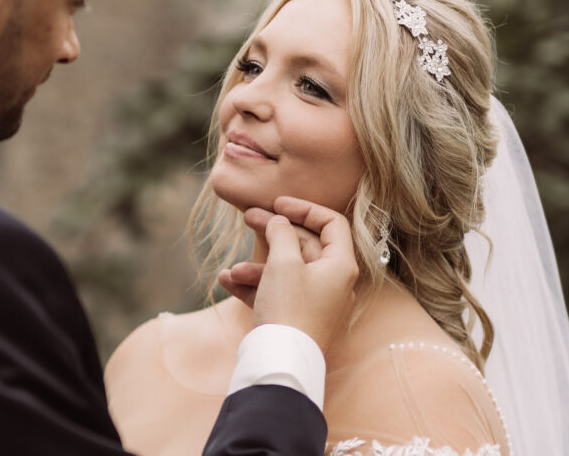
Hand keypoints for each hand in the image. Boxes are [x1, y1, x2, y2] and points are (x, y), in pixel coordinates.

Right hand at [225, 196, 357, 352]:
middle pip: (305, 246)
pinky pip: (279, 295)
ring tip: (231, 270)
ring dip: (256, 267)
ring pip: (286, 272)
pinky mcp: (300, 320)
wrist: (281, 364)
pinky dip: (256, 286)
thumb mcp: (283, 262)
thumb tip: (280, 221)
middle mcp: (334, 283)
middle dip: (273, 233)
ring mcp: (317, 304)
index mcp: (340, 266)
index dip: (304, 208)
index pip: (331, 224)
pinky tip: (228, 283)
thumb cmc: (289, 308)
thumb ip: (282, 234)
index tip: (277, 203)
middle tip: (248, 218)